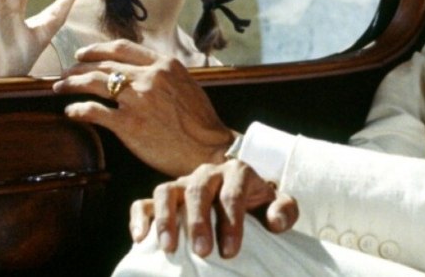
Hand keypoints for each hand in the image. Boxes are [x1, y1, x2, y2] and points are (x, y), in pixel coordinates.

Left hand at [52, 39, 234, 175]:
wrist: (208, 148)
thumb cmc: (200, 121)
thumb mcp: (186, 84)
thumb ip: (163, 73)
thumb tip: (140, 70)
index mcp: (164, 64)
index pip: (122, 48)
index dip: (97, 49)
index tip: (83, 54)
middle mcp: (149, 77)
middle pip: (103, 64)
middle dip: (78, 67)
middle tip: (65, 73)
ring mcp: (138, 100)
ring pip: (94, 83)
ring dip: (71, 84)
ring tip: (60, 87)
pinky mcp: (128, 124)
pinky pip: (93, 112)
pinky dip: (77, 110)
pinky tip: (70, 112)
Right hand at [129, 160, 297, 258]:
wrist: (244, 193)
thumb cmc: (260, 203)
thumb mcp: (279, 204)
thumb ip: (284, 210)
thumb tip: (275, 221)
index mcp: (237, 173)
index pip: (232, 193)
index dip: (232, 222)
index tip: (231, 251)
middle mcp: (208, 173)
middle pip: (198, 190)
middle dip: (199, 221)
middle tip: (203, 251)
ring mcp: (183, 184)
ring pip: (167, 191)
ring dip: (166, 218)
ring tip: (169, 248)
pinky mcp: (165, 198)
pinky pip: (145, 202)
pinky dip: (140, 217)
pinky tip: (140, 238)